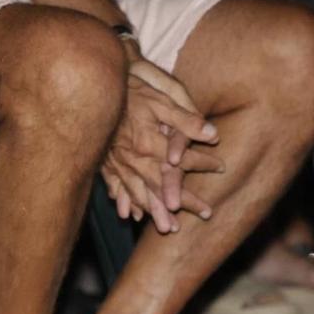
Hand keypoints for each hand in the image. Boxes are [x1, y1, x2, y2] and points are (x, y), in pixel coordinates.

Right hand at [98, 58, 223, 234]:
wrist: (92, 87)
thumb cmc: (131, 89)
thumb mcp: (160, 98)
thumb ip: (186, 119)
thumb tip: (213, 134)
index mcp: (149, 143)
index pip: (182, 160)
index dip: (203, 163)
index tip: (221, 167)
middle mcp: (133, 158)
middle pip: (162, 185)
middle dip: (184, 201)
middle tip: (205, 214)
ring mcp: (116, 162)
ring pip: (138, 192)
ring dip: (155, 210)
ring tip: (169, 227)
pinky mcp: (103, 162)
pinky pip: (115, 187)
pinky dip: (124, 202)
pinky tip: (129, 214)